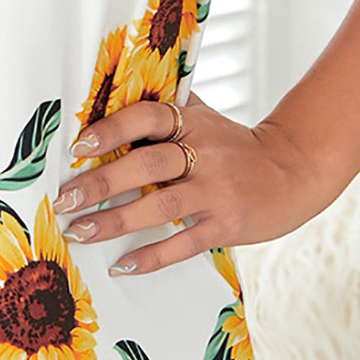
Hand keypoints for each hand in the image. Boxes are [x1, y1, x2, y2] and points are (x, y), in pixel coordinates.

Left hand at [52, 91, 343, 275]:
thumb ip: (165, 108)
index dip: (112, 130)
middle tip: (65, 200)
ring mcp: (216, 191)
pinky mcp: (226, 225)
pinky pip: (182, 244)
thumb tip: (110, 93)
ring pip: (159, 206)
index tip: (78, 146)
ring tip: (80, 232)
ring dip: (115, 222)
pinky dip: (150, 257)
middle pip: (147, 165)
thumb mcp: (204, 117)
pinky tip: (121, 266)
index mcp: (193, 122)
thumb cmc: (234, 145)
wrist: (294, 171)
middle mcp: (205, 153)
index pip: (147, 118)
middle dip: (101, 183)